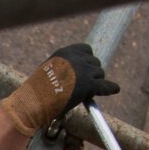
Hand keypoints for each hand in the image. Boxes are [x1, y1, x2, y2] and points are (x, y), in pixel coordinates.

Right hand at [0, 43, 119, 135]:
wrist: (34, 100)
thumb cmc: (37, 90)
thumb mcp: (48, 70)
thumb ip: (63, 67)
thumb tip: (76, 74)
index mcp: (64, 53)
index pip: (86, 49)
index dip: (87, 59)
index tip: (85, 67)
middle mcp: (76, 59)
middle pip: (95, 62)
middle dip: (92, 72)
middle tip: (83, 83)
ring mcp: (84, 71)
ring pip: (100, 74)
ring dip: (96, 81)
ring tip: (84, 91)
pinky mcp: (89, 85)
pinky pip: (105, 86)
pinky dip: (110, 88)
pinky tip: (114, 89)